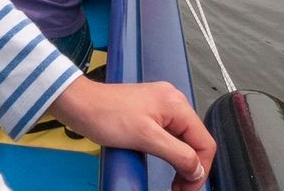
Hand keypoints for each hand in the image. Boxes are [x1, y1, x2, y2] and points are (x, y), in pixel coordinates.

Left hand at [48, 76, 214, 190]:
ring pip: (183, 140)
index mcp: (176, 105)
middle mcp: (172, 102)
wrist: (79, 104)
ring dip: (180, 162)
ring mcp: (161, 106)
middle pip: (195, 141)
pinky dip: (170, 152)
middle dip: (190, 167)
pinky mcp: (149, 112)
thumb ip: (177, 154)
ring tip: (174, 181)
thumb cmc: (105, 114)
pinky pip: (169, 135)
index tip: (189, 187)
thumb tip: (197, 169)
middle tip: (180, 188)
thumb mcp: (146, 138)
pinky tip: (165, 163)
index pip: (204, 142)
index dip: (201, 169)